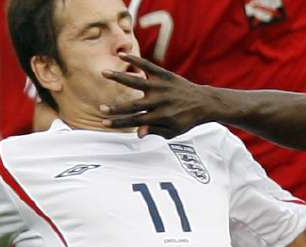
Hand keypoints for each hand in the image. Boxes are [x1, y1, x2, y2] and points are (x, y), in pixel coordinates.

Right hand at [99, 54, 223, 138]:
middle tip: (101, 108)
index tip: (104, 122)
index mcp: (160, 116)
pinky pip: (147, 65)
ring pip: (136, 81)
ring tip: (104, 73)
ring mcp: (161, 86)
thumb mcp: (173, 131)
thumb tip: (138, 133)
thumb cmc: (186, 120)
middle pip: (133, 105)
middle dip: (116, 108)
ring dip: (119, 77)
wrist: (204, 103)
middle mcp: (159, 101)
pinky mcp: (164, 75)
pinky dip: (135, 59)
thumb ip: (155, 131)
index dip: (119, 122)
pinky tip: (122, 54)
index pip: (135, 120)